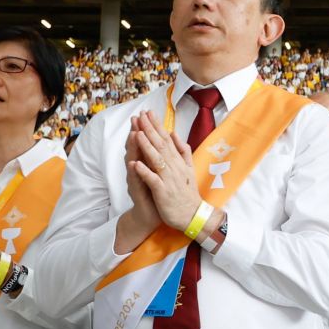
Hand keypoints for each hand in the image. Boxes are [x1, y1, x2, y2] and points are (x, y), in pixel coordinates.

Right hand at [125, 117, 159, 231]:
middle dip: (137, 133)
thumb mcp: (160, 173)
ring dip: (133, 148)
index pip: (146, 144)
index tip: (147, 114)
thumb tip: (165, 141)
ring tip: (134, 134)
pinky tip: (133, 163)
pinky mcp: (138, 192)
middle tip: (136, 118)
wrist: (150, 216)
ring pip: (134, 161)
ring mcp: (137, 180)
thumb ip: (160, 158)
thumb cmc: (157, 193)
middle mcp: (140, 170)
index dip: (147, 130)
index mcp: (148, 165)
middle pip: (138, 148)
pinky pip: (136, 181)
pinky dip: (135, 172)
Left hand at [132, 110, 201, 231]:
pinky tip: (135, 164)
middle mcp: (174, 167)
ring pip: (156, 160)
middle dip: (150, 130)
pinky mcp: (163, 192)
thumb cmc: (187, 192)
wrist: (192, 215)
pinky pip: (152, 180)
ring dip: (146, 147)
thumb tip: (174, 134)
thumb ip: (182, 150)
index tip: (148, 113)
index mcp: (178, 161)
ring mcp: (169, 179)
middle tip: (141, 115)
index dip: (156, 126)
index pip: (166, 139)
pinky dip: (144, 172)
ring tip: (137, 134)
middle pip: (161, 145)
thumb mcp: (189, 168)